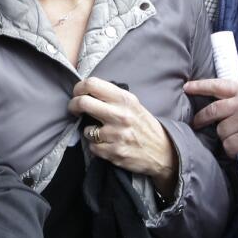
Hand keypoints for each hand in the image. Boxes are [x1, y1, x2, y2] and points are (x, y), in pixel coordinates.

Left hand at [68, 77, 176, 196]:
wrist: (164, 151)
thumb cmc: (144, 126)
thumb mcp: (133, 105)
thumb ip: (113, 97)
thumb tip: (86, 91)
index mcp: (125, 99)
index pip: (92, 84)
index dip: (78, 88)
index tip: (77, 94)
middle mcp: (120, 115)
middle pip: (83, 103)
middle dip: (73, 106)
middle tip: (75, 110)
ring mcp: (117, 135)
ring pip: (86, 130)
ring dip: (90, 132)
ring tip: (102, 133)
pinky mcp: (114, 152)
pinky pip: (93, 147)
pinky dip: (97, 147)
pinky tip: (109, 145)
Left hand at [185, 78, 237, 162]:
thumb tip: (223, 107)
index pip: (218, 85)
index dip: (200, 86)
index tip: (187, 87)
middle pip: (213, 111)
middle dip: (202, 119)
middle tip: (198, 124)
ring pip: (221, 131)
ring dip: (226, 138)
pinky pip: (229, 146)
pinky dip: (232, 151)